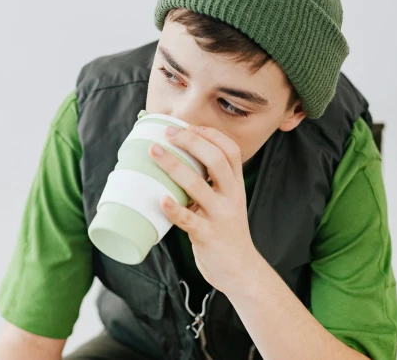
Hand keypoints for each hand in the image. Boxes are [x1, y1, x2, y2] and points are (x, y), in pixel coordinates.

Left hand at [149, 125, 263, 294]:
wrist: (241, 270)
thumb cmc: (226, 232)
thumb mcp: (225, 202)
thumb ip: (209, 184)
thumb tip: (176, 161)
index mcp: (235, 185)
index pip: (230, 150)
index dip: (210, 134)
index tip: (189, 126)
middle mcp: (231, 197)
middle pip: (216, 160)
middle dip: (191, 142)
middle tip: (167, 133)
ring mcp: (220, 216)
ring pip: (198, 186)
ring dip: (174, 166)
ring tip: (155, 153)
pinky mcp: (208, 236)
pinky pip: (189, 220)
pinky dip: (174, 209)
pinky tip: (161, 200)